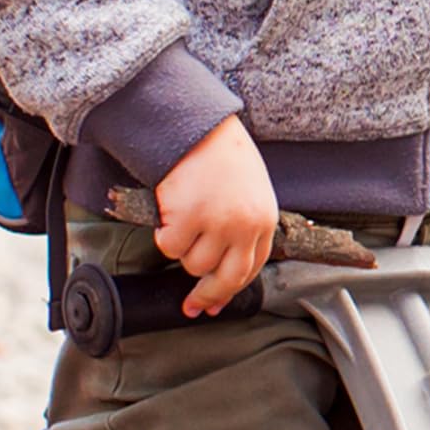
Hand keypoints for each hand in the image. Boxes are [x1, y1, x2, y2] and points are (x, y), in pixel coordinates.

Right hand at [152, 116, 277, 316]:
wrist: (199, 124)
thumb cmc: (222, 155)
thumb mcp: (249, 191)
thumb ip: (243, 227)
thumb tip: (220, 271)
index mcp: (264, 218)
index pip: (251, 269)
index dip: (230, 290)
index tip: (214, 305)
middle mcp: (245, 225)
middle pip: (226, 280)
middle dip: (206, 297)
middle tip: (191, 306)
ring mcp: (217, 223)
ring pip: (192, 263)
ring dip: (183, 247)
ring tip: (185, 215)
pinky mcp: (188, 219)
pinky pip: (169, 247)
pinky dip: (164, 233)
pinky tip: (171, 208)